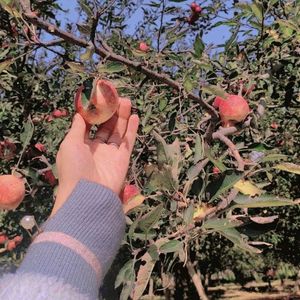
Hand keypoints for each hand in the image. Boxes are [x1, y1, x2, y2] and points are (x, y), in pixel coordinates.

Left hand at [51, 98, 138, 215]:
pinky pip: (128, 141)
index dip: (94, 112)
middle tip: (116, 97)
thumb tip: (79, 114)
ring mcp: (111, 154)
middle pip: (105, 127)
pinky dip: (132, 129)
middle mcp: (96, 149)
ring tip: (126, 101)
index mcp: (81, 145)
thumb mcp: (70, 143)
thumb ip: (77, 127)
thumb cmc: (74, 167)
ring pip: (118, 132)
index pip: (89, 125)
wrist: (88, 194)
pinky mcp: (123, 159)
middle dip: (110, 112)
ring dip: (122, 117)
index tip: (99, 99)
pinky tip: (134, 116)